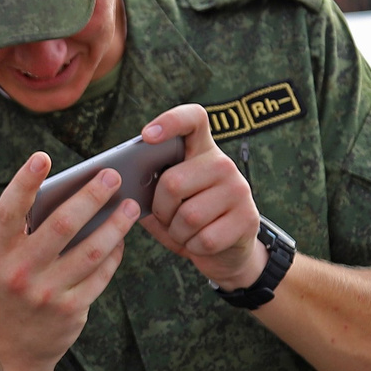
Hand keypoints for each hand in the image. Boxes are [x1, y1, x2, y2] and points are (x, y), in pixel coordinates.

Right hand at [0, 152, 133, 370]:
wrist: (13, 349)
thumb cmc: (12, 289)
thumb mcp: (5, 262)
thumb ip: (27, 233)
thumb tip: (75, 195)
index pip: (9, 211)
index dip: (24, 182)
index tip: (42, 156)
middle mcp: (20, 272)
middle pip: (61, 225)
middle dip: (91, 196)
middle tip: (112, 176)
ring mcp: (46, 294)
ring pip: (91, 250)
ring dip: (115, 224)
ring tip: (131, 206)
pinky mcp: (71, 311)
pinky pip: (101, 275)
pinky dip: (115, 254)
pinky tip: (122, 239)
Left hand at [136, 104, 264, 288]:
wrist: (225, 252)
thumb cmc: (188, 220)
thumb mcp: (168, 200)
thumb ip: (149, 186)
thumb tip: (122, 183)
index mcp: (201, 150)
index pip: (193, 119)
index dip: (170, 121)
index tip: (147, 136)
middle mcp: (223, 164)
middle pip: (173, 182)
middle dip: (161, 209)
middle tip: (168, 217)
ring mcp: (239, 190)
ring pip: (188, 216)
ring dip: (177, 233)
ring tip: (185, 231)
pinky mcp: (248, 218)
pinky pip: (205, 239)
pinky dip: (194, 247)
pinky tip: (201, 242)